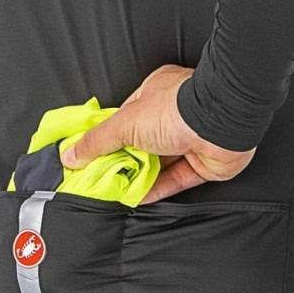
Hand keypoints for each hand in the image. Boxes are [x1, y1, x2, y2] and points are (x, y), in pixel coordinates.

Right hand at [60, 65, 257, 204]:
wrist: (221, 122)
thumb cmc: (177, 108)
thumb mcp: (125, 122)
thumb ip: (97, 140)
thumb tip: (71, 154)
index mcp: (155, 92)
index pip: (125, 117)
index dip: (107, 136)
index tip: (89, 155)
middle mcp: (174, 114)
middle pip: (141, 142)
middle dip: (123, 161)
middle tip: (101, 178)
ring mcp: (191, 138)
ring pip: (159, 163)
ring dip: (139, 178)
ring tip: (116, 192)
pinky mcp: (204, 163)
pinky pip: (177, 179)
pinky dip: (158, 190)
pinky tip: (139, 199)